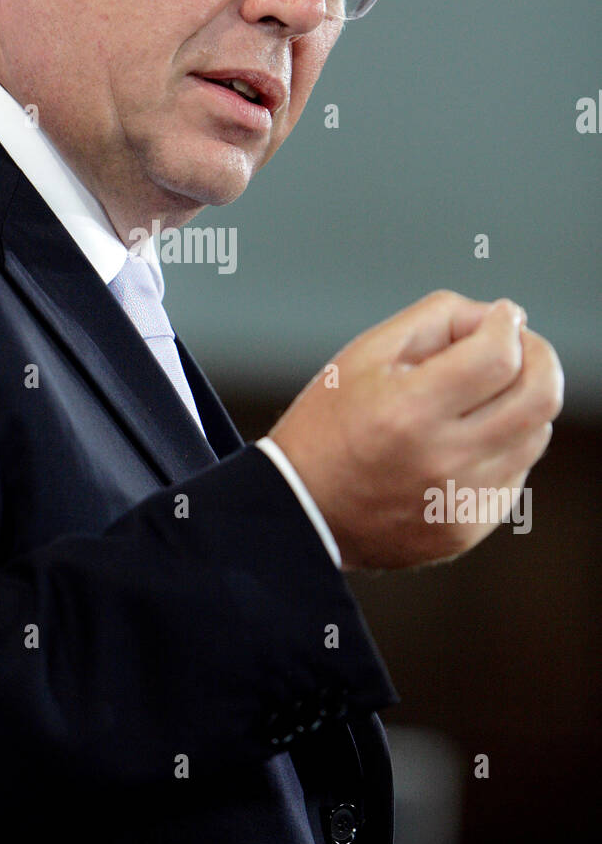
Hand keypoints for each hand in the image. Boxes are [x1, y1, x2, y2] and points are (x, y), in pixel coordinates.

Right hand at [268, 291, 563, 569]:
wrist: (302, 511)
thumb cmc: (330, 422)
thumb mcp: (366, 352)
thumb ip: (438, 319)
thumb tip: (499, 318)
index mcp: (409, 411)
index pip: (500, 356)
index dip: (508, 323)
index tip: (501, 315)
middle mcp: (442, 461)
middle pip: (541, 397)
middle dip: (539, 357)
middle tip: (517, 345)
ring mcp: (460, 502)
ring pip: (534, 434)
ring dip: (519, 401)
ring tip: (479, 394)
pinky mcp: (467, 528)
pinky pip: (515, 474)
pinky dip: (502, 446)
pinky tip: (461, 440)